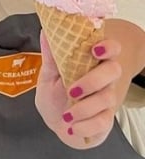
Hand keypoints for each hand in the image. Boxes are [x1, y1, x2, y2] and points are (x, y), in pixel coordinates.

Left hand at [35, 31, 121, 148]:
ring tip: (66, 116)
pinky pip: (103, 121)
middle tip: (72, 90)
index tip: (94, 50)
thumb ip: (50, 56)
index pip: (110, 48)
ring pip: (107, 98)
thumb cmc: (54, 95)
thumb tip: (45, 31)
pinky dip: (85, 126)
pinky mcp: (106, 119)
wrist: (56, 122)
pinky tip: (72, 127)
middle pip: (113, 70)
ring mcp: (106, 99)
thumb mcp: (48, 75)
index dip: (108, 47)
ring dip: (84, 108)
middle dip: (93, 80)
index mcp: (90, 63)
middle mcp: (103, 79)